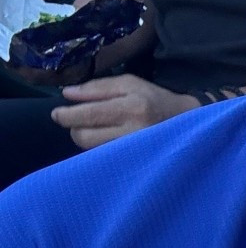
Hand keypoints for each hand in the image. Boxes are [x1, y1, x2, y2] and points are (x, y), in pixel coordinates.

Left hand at [52, 75, 197, 148]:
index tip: (56, 113)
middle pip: (84, 136)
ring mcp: (133, 151)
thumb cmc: (155, 99)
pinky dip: (98, 148)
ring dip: (87, 138)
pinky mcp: (133, 164)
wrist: (188, 122)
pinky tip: (108, 140)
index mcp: (131, 107)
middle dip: (75, 128)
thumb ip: (98, 87)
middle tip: (80, 120)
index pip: (88, 114)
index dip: (66, 115)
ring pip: (90, 150)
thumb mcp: (130, 83)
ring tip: (97, 129)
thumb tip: (67, 94)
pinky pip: (102, 158)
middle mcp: (132, 132)